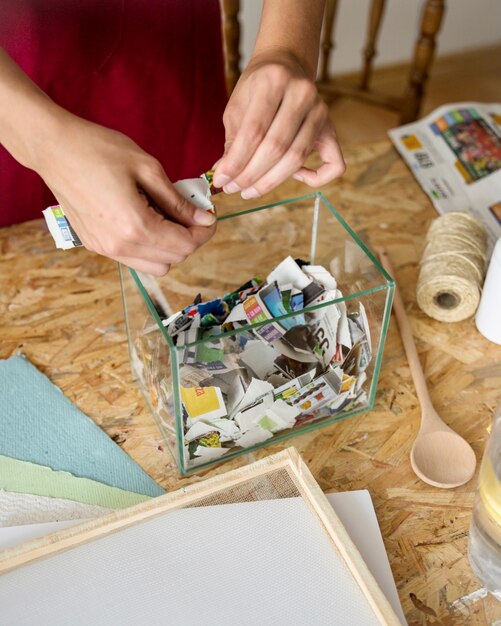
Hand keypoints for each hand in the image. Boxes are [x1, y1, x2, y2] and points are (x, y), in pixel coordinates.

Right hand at [36, 113, 215, 274]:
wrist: (53, 149)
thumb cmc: (98, 149)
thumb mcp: (147, 168)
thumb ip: (178, 200)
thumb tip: (202, 219)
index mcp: (135, 225)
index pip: (185, 245)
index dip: (205, 232)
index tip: (210, 216)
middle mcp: (120, 245)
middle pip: (174, 259)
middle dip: (190, 239)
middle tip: (193, 213)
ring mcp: (106, 248)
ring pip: (156, 266)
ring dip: (171, 247)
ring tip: (170, 217)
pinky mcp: (96, 245)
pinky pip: (135, 258)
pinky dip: (150, 247)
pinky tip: (149, 220)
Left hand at [213, 52, 344, 198]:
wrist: (286, 65)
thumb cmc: (257, 89)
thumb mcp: (237, 107)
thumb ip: (233, 140)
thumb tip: (225, 175)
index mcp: (274, 80)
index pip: (254, 131)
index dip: (236, 162)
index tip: (221, 180)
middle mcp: (302, 92)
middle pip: (276, 147)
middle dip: (250, 175)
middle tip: (233, 188)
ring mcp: (320, 111)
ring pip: (296, 158)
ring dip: (270, 181)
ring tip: (249, 190)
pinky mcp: (331, 128)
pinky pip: (333, 164)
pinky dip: (316, 179)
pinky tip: (296, 177)